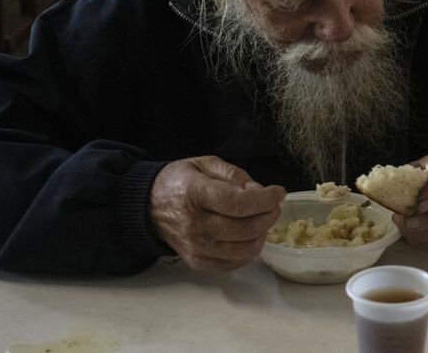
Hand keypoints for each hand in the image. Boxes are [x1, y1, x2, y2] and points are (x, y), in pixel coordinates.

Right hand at [149, 156, 284, 270]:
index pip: (237, 203)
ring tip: (262, 219)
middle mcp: (194, 225)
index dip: (264, 200)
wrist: (148, 206)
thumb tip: (258, 192)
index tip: (279, 192)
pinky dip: (249, 250)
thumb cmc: (180, 181)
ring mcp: (195, 247)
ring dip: (262, 234)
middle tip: (273, 205)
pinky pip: (233, 264)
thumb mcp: (205, 163)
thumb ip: (234, 175)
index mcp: (195, 194)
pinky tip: (249, 235)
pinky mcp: (197, 262)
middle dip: (269, 216)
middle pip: (245, 229)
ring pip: (244, 250)